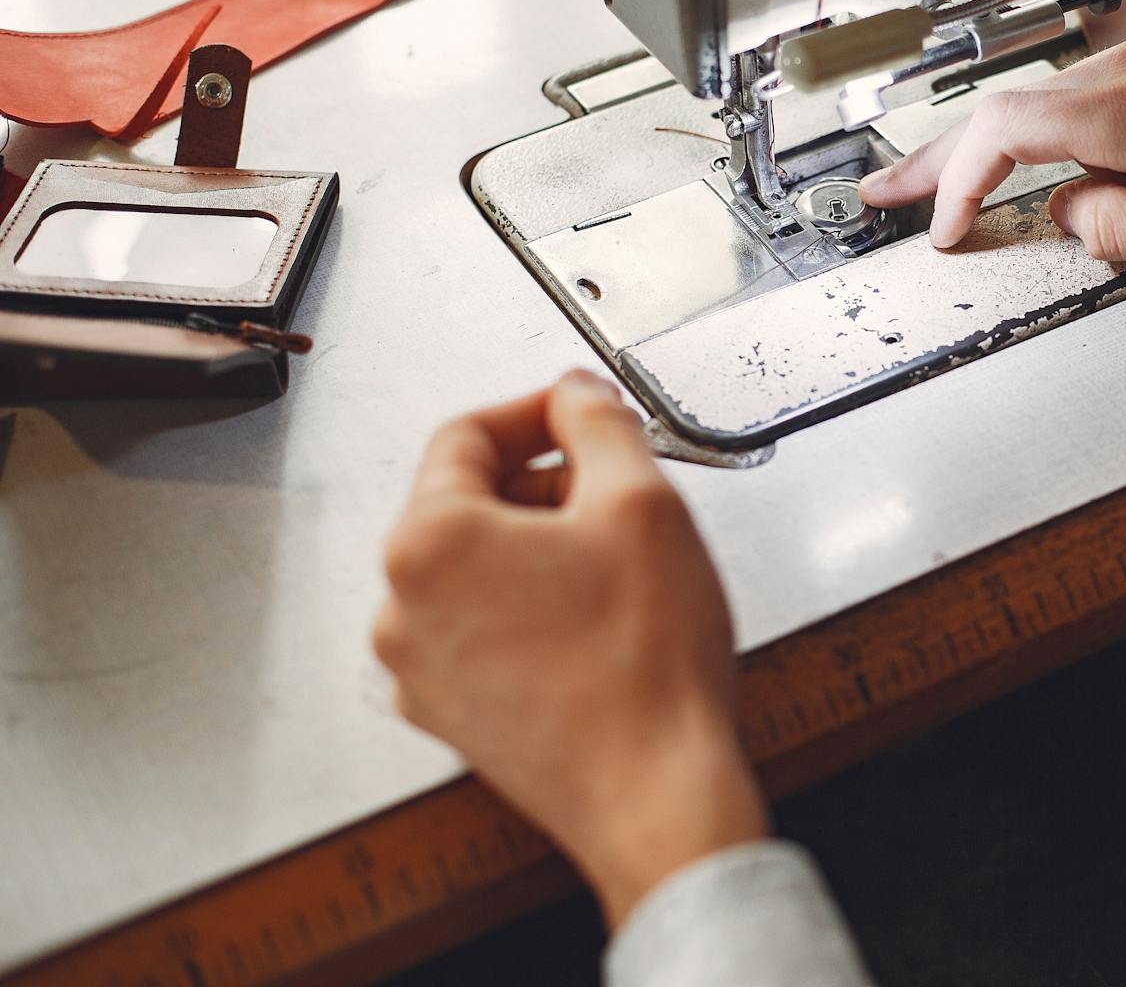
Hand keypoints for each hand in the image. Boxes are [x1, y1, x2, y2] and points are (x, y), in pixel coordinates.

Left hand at [373, 371, 766, 925]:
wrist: (656, 793)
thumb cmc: (645, 667)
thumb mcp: (642, 502)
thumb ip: (598, 423)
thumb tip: (575, 397)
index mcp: (429, 542)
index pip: (467, 434)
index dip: (537, 412)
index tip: (582, 414)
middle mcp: (403, 607)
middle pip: (467, 502)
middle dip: (544, 484)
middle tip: (616, 492)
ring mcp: (421, 670)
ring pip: (476, 570)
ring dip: (540, 549)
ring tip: (615, 567)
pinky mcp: (454, 714)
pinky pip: (484, 630)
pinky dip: (532, 609)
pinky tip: (597, 624)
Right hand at [860, 13, 1125, 278]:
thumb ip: (1116, 230)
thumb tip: (1069, 214)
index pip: (1005, 133)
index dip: (957, 183)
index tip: (942, 227)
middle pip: (1015, 104)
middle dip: (948, 157)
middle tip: (892, 191)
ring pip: (1059, 94)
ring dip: (1009, 142)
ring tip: (971, 188)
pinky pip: (1105, 83)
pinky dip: (1066, 123)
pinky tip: (1064, 158)